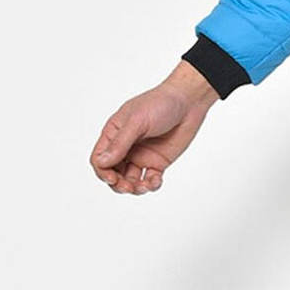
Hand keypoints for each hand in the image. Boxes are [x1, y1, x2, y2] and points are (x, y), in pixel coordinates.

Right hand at [89, 62, 218, 194]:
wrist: (189, 101)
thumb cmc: (161, 103)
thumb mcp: (137, 121)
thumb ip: (120, 143)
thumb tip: (102, 162)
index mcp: (114, 134)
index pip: (100, 159)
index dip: (103, 172)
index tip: (112, 178)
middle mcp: (126, 147)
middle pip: (113, 173)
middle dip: (118, 184)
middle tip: (128, 187)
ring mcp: (142, 155)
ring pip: (130, 180)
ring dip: (134, 188)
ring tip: (144, 186)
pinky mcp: (158, 161)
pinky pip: (150, 179)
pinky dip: (151, 185)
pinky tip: (156, 181)